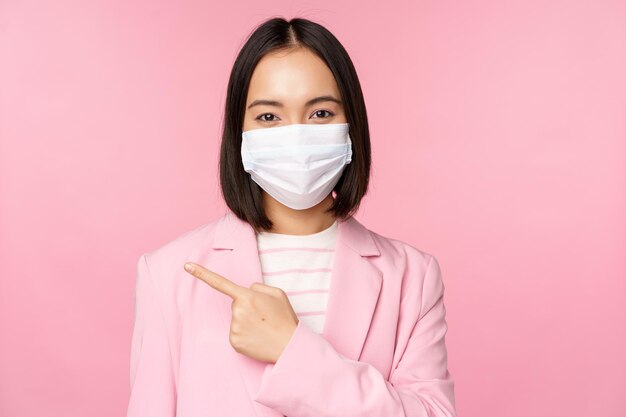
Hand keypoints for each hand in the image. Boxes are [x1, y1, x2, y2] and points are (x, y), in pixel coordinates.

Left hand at [183, 262, 298, 363]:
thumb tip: (246, 291)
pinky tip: (257, 337)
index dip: (201, 273)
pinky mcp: (234, 342)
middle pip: (236, 304)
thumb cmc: (284, 318)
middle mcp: (237, 311)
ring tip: (263, 328)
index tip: (186, 266)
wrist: (289, 346)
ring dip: (247, 322)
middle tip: (265, 316)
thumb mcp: (277, 293)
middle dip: (248, 307)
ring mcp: (234, 328)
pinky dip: (245, 335)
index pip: (220, 282)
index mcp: (247, 296)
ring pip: (236, 319)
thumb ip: (258, 287)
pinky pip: (236, 334)